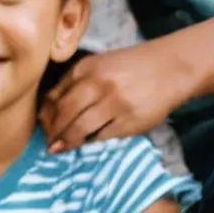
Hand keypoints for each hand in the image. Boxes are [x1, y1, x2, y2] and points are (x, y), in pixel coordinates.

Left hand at [40, 40, 197, 152]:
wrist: (172, 68)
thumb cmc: (131, 66)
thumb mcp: (99, 64)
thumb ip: (74, 82)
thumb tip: (48, 110)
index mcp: (87, 68)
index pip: (56, 95)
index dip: (46, 114)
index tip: (42, 126)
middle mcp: (99, 84)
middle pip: (64, 113)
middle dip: (53, 131)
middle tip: (48, 142)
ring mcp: (115, 104)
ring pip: (81, 128)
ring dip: (67, 141)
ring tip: (60, 148)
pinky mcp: (131, 121)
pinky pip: (103, 136)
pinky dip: (91, 141)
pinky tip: (86, 143)